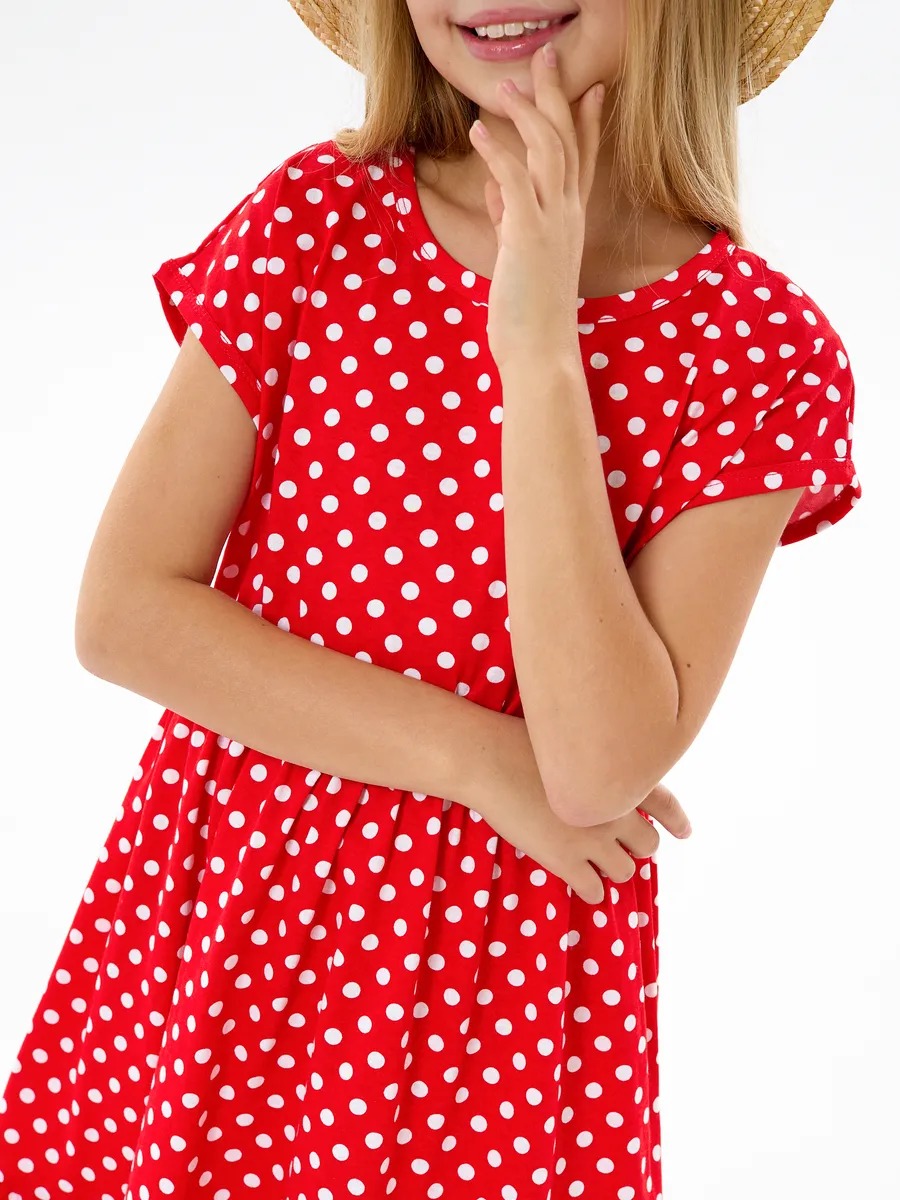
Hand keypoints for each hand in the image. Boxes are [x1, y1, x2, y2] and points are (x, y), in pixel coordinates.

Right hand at [465, 713, 691, 904]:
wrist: (490, 758)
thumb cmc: (522, 742)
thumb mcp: (574, 746)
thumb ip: (599, 768)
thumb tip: (609, 782)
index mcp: (621, 777)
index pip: (666, 804)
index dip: (677, 821)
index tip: (684, 832)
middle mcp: (615, 811)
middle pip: (649, 845)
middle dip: (636, 846)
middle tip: (616, 843)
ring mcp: (592, 838)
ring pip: (625, 871)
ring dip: (613, 868)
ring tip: (594, 861)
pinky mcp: (565, 860)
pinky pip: (594, 890)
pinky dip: (590, 888)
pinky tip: (579, 880)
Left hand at [468, 42, 605, 367]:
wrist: (541, 354)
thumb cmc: (529, 315)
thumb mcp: (519, 259)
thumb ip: (510, 221)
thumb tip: (495, 193)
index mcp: (570, 221)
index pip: (583, 161)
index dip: (586, 122)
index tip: (589, 89)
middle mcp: (569, 216)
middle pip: (568, 141)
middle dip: (556, 97)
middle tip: (545, 58)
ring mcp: (552, 224)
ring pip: (547, 151)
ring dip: (526, 113)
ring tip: (506, 84)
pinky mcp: (528, 236)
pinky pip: (514, 181)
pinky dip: (497, 152)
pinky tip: (478, 131)